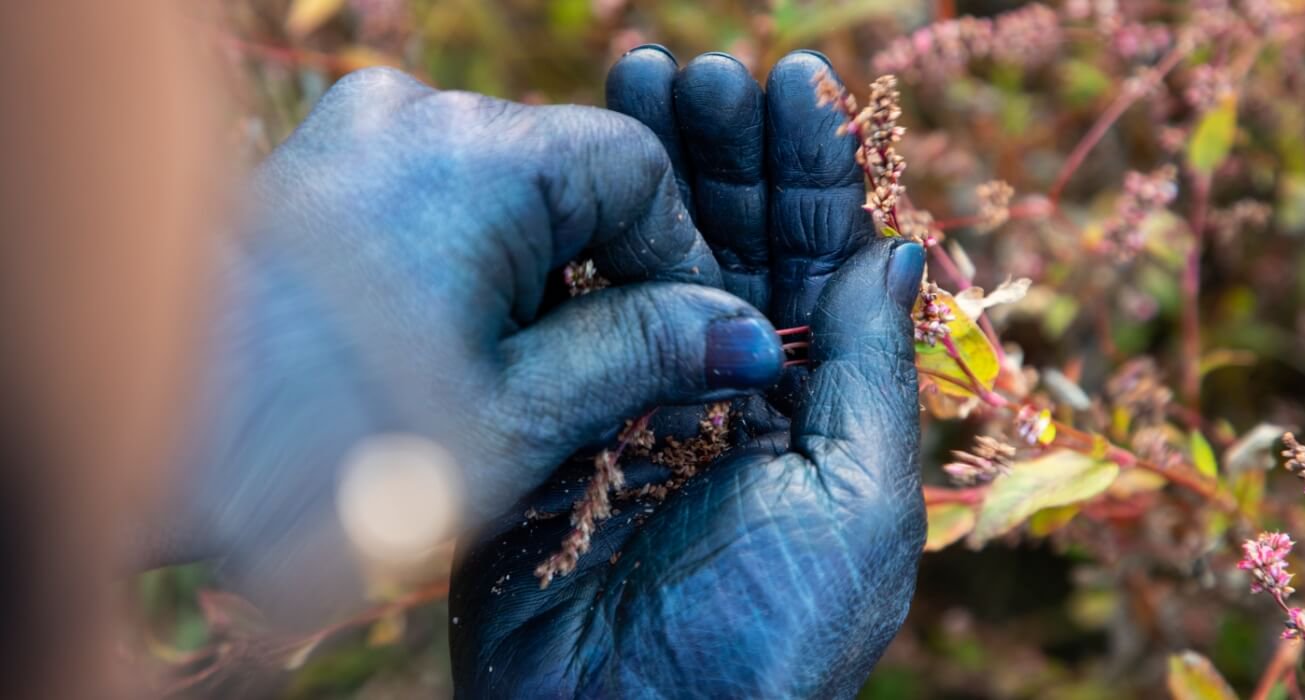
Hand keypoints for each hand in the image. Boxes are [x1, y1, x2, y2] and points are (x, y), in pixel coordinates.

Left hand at [168, 66, 789, 622]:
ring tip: (510, 376)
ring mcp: (353, 136)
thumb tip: (750, 337)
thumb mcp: (512, 412)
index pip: (635, 170)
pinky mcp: (313, 172)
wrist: (135, 436)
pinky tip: (445, 346)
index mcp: (482, 157)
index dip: (678, 260)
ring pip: (499, 189)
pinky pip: (429, 196)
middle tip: (600, 377)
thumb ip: (640, 355)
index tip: (682, 345)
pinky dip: (465, 260)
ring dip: (533, 271)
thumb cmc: (323, 443)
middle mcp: (417, 116)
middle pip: (567, 176)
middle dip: (602, 272)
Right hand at [449, 48, 925, 696]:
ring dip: (643, 172)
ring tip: (637, 80)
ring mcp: (634, 396)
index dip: (808, 173)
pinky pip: (565, 314)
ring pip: (644, 260)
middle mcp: (725, 388)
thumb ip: (871, 375)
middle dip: (719, 153)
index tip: (795, 83)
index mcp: (811, 406)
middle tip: (699, 71)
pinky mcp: (553, 418)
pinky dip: (567, 241)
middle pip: (728, 243)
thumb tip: (897, 250)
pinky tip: (567, 169)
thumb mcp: (856, 503)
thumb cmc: (769, 635)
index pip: (816, 263)